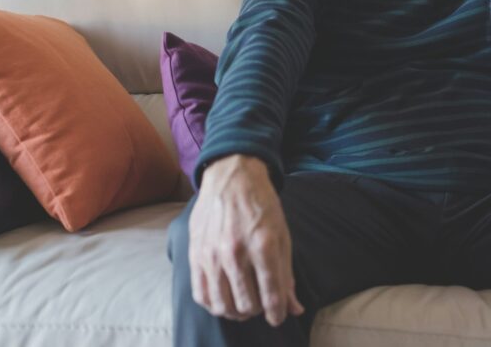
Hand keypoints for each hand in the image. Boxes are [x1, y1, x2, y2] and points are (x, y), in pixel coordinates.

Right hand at [189, 155, 303, 325]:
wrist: (232, 176)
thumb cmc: (261, 205)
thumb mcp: (282, 234)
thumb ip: (286, 274)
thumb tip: (295, 308)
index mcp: (264, 245)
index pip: (272, 295)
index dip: (277, 313)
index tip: (278, 316)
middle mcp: (236, 252)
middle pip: (247, 305)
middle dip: (258, 310)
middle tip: (261, 302)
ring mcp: (212, 254)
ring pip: (223, 305)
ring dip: (236, 311)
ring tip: (243, 304)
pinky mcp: (195, 254)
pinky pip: (201, 294)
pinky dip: (214, 304)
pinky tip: (223, 299)